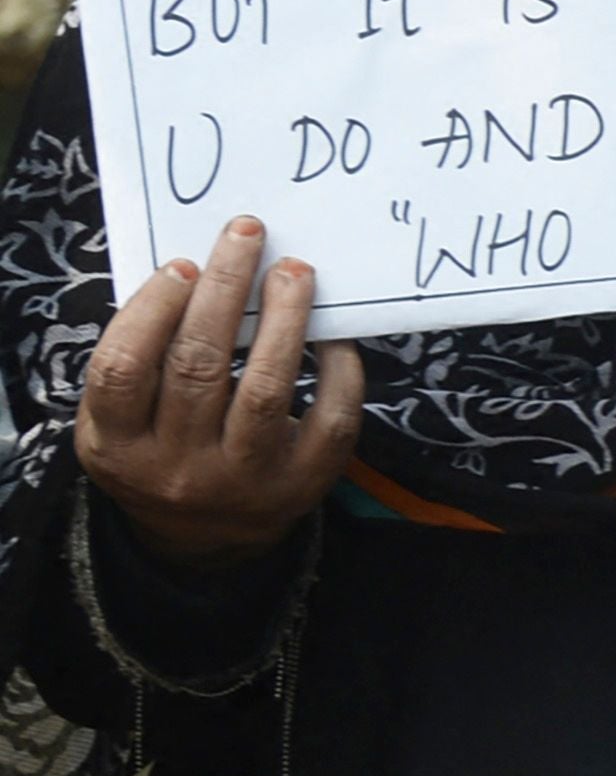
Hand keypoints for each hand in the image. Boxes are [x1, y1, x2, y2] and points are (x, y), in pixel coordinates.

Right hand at [75, 220, 359, 572]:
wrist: (203, 539)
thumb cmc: (158, 451)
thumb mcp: (120, 422)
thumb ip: (139, 362)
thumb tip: (193, 275)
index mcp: (117, 446)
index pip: (124, 370)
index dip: (152, 311)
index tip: (184, 265)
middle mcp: (176, 467)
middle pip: (198, 366)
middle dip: (224, 292)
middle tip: (247, 237)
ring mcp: (242, 480)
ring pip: (266, 389)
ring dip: (283, 321)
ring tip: (293, 272)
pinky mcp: (301, 486)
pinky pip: (330, 421)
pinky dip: (337, 370)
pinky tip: (333, 334)